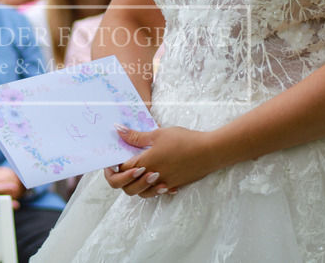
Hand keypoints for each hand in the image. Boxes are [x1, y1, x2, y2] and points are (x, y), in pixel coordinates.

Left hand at [104, 125, 223, 197]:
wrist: (209, 152)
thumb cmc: (184, 140)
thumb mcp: (158, 134)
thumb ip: (136, 136)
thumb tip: (117, 130)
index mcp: (146, 163)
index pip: (122, 170)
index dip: (115, 165)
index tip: (115, 158)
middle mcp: (152, 177)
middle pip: (127, 187)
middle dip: (121, 179)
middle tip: (124, 167)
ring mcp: (163, 183)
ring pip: (142, 193)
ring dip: (136, 185)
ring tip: (139, 172)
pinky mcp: (174, 185)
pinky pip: (157, 192)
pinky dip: (152, 188)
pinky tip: (155, 178)